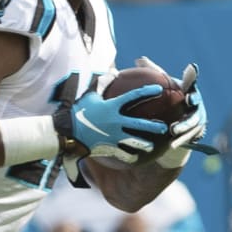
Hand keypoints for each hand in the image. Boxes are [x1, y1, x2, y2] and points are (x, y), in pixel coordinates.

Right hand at [52, 75, 168, 164]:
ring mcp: (112, 136)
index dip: (147, 92)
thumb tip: (114, 72)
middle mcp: (115, 122)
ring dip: (145, 144)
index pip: (134, 97)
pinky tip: (135, 159)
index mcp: (112, 107)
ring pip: (134, 142)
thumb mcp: (90, 95)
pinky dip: (129, 157)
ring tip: (152, 147)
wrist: (66, 132)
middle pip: (139, 124)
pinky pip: (122, 154)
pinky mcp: (108, 148)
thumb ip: (103, 84)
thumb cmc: (78, 111)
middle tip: (164, 126)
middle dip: (153, 125)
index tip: (159, 91)